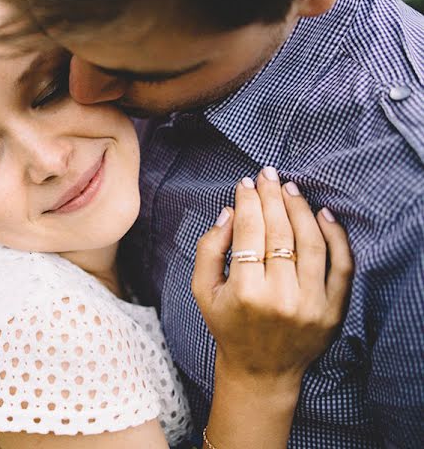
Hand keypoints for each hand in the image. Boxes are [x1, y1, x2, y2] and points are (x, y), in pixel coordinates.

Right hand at [191, 167, 353, 385]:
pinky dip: (336, 235)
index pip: (250, 232)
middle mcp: (280, 296)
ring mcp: (311, 303)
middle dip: (272, 197)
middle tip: (268, 175)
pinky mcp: (334, 309)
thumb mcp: (202, 290)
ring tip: (290, 189)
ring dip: (301, 209)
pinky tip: (323, 213)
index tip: (245, 183)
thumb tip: (229, 212)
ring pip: (311, 242)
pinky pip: (341, 264)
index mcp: (245, 291)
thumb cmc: (228, 325)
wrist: (262, 369)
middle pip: (280, 232)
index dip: (248, 202)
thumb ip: (209, 249)